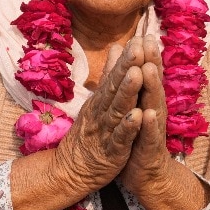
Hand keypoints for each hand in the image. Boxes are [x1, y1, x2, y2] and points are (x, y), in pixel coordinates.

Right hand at [51, 41, 147, 196]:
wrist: (71, 170)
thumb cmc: (89, 133)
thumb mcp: (97, 101)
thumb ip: (109, 75)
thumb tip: (117, 47)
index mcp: (101, 100)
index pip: (114, 76)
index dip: (126, 59)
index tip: (138, 39)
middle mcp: (102, 112)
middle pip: (115, 87)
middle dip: (127, 68)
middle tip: (137, 47)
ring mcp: (106, 131)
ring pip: (117, 109)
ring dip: (127, 92)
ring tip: (137, 74)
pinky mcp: (112, 151)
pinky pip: (120, 138)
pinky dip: (128, 127)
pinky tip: (137, 115)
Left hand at [119, 35, 171, 192]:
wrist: (147, 175)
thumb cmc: (138, 139)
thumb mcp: (133, 109)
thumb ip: (133, 86)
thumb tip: (130, 62)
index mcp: (147, 102)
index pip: (147, 75)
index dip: (146, 56)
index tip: (143, 34)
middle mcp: (153, 111)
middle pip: (153, 84)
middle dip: (152, 63)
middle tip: (149, 41)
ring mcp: (153, 130)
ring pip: (153, 105)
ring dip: (152, 87)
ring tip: (149, 69)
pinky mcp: (150, 149)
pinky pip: (149, 136)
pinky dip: (149, 125)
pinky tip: (148, 114)